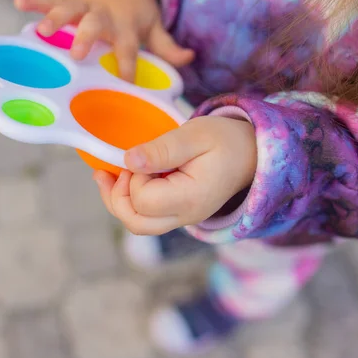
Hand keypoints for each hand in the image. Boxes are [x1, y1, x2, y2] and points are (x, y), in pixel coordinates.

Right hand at [14, 0, 193, 80]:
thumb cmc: (134, 13)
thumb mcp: (153, 28)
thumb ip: (167, 46)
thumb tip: (190, 59)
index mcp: (125, 28)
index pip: (128, 50)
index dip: (127, 67)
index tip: (124, 86)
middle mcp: (104, 16)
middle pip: (96, 25)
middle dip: (86, 37)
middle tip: (77, 54)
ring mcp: (84, 6)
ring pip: (70, 10)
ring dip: (56, 18)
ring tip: (42, 31)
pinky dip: (35, 1)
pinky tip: (19, 2)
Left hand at [94, 116, 257, 234]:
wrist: (252, 154)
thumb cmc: (227, 141)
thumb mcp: (196, 134)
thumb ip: (163, 149)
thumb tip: (129, 160)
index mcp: (191, 199)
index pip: (143, 200)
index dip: (134, 177)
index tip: (145, 156)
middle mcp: (185, 216)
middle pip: (135, 222)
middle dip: (115, 197)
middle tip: (109, 170)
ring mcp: (180, 218)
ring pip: (137, 223)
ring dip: (116, 200)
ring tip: (105, 175)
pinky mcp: (176, 213)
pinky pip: (145, 216)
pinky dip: (128, 199)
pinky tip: (121, 178)